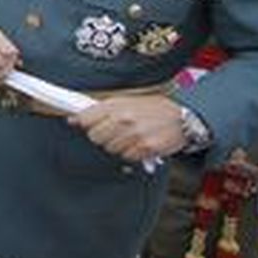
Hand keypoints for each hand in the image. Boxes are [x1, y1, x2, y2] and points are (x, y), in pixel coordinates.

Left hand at [70, 96, 185, 163]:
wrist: (183, 118)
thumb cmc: (154, 108)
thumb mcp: (127, 100)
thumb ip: (102, 109)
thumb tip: (75, 119)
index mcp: (118, 105)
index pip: (86, 118)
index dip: (84, 123)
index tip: (85, 124)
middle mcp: (124, 119)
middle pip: (95, 136)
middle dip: (102, 135)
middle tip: (114, 131)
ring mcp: (134, 134)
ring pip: (109, 148)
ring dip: (117, 145)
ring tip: (129, 136)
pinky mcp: (145, 148)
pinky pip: (126, 156)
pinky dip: (130, 153)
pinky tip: (138, 144)